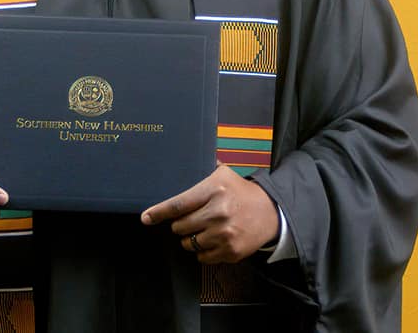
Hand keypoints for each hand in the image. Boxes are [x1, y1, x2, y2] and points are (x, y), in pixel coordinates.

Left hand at [139, 165, 278, 263]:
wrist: (271, 212)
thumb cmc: (241, 193)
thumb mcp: (224, 174)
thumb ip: (203, 168)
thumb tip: (181, 160)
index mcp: (214, 190)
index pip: (179, 204)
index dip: (159, 212)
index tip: (146, 218)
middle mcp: (218, 213)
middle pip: (180, 227)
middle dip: (180, 224)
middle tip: (192, 219)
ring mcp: (224, 234)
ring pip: (189, 243)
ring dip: (191, 238)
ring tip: (204, 229)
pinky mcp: (231, 251)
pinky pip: (202, 257)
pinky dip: (203, 250)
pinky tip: (213, 239)